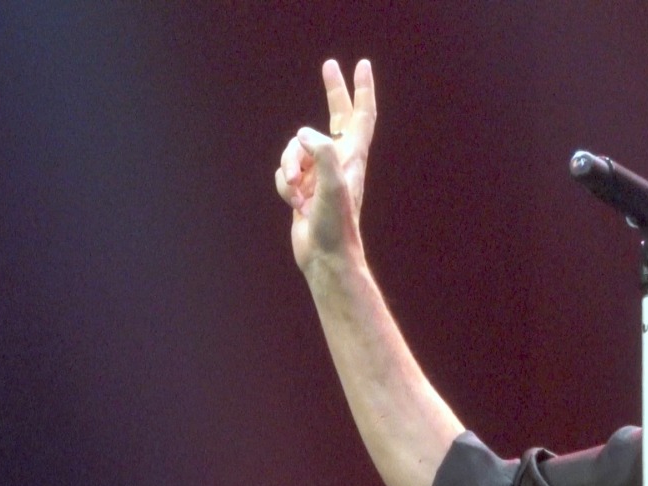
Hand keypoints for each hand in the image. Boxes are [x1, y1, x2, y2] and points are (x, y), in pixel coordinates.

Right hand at [275, 59, 376, 273]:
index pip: (361, 116)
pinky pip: (285, 172)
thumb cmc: (336, 225)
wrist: (325, 257)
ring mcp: (320, 173)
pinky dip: (284, 185)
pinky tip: (294, 204)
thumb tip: (303, 134)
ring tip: (299, 193)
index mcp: (353, 157)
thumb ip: (322, 153)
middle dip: (332, 92)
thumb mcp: (333, 186)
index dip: (363, 90)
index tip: (363, 65)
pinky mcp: (304, 187)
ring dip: (289, 167)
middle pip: (335, 117)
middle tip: (329, 66)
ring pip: (295, 149)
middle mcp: (339, 160)